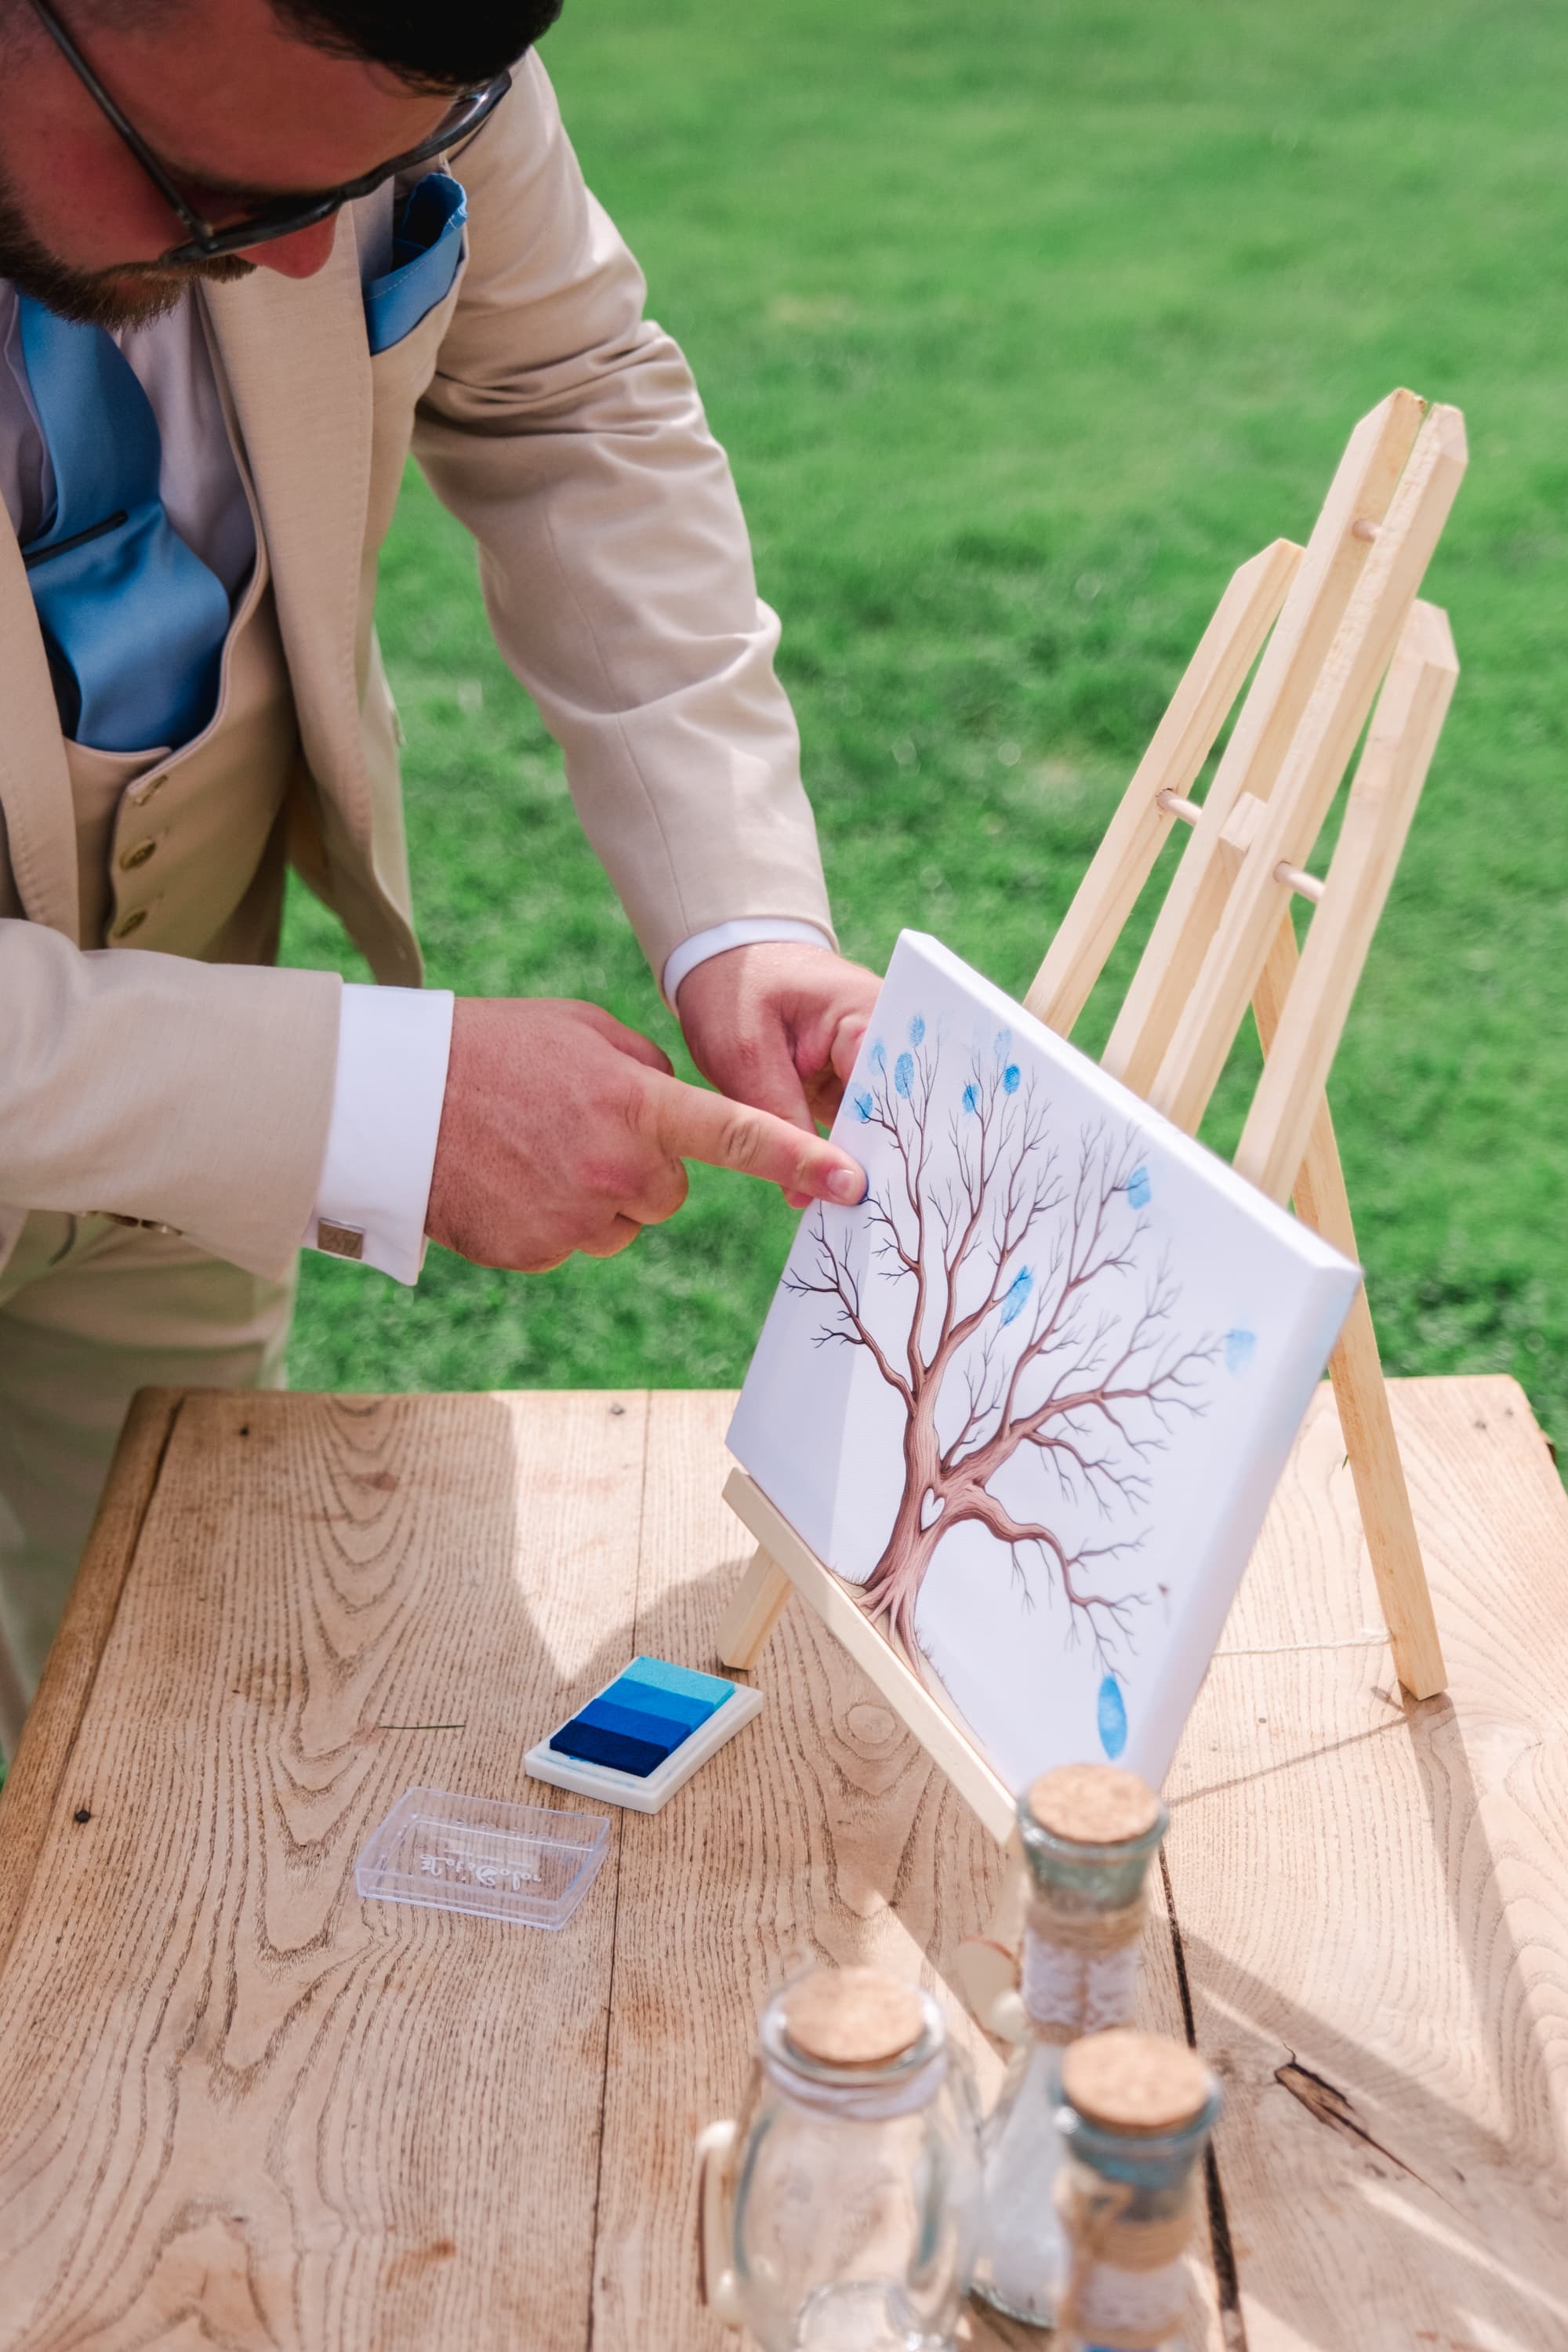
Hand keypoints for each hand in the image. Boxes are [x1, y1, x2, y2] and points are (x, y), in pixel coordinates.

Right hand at [425, 997, 868, 1271]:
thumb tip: (679, 1114)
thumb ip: (646, 1069)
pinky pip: (571, 1244)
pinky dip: (548, 1220)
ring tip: (532, 1151)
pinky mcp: (538, 1253)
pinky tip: (508, 1182)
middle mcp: (615, 1165)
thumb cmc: (489, 1050)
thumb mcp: (581, 1031)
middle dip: (639, 1166)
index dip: (798, 1158)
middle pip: (669, 1191)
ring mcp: (575, 1216)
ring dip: (594, 1196)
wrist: (390, 1100)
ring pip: (621, 1222)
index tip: (850, 1182)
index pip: (736, 1133)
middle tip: (576, 1128)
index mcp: (635, 1100)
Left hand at [676, 941, 881, 1207]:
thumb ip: (780, 1123)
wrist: (727, 966)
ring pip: (888, 1125)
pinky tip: (850, 1200)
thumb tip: (809, 1195)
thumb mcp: (745, 1058)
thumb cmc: (733, 994)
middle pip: (904, 1111)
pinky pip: (866, 1125)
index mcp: (870, 1015)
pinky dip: (855, 1156)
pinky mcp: (860, 1081)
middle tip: (880, 1223)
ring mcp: (877, 1060)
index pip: (898, 1090)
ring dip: (875, 1166)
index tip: (882, 1198)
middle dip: (891, 1165)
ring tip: (871, 1221)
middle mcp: (890, 1036)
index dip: (894, 1147)